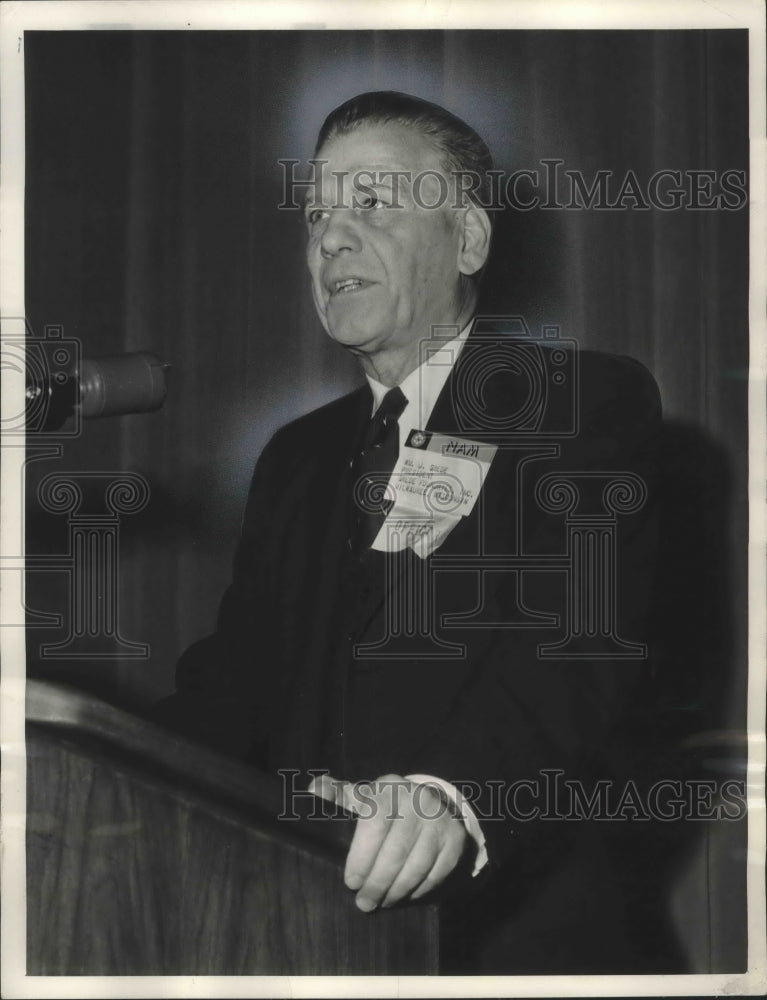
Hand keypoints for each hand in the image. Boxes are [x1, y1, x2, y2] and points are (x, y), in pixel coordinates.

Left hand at [309, 772, 466, 911]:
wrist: (429, 805)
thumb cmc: (384, 808)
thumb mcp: (361, 797)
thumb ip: (337, 795)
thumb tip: (314, 787)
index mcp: (389, 787)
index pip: (374, 824)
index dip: (361, 857)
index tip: (351, 883)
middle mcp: (418, 799)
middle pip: (395, 851)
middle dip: (377, 883)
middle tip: (364, 903)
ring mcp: (440, 819)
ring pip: (417, 865)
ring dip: (397, 891)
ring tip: (383, 902)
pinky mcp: (456, 839)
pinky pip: (436, 872)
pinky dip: (419, 890)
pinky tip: (406, 896)